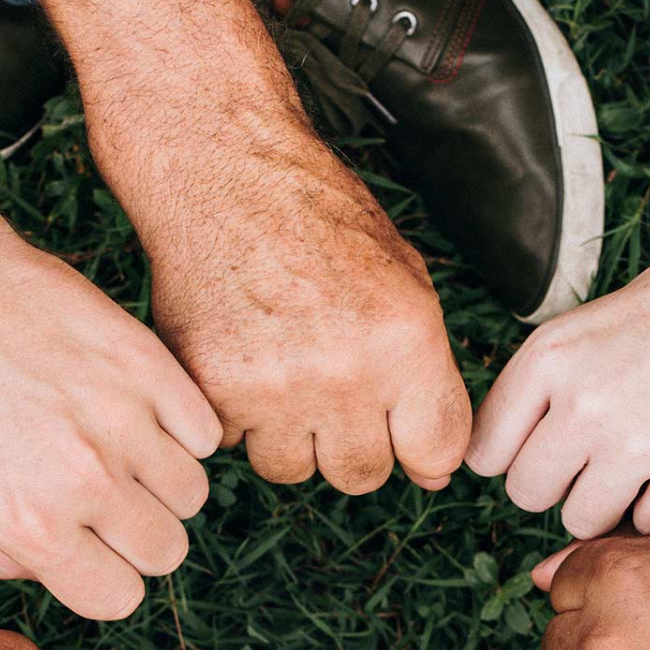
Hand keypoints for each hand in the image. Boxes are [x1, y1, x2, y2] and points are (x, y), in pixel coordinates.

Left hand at [0, 221, 221, 619]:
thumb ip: (6, 550)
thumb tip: (63, 572)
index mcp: (29, 526)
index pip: (120, 599)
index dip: (107, 575)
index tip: (92, 546)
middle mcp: (83, 482)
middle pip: (167, 551)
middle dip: (140, 532)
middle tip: (106, 492)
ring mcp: (123, 421)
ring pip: (192, 493)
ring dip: (163, 478)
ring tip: (117, 441)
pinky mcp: (148, 365)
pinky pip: (203, 431)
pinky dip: (180, 425)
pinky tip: (135, 404)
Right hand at [135, 133, 469, 494]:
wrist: (224, 174)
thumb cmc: (319, 222)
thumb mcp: (405, 284)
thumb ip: (430, 382)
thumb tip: (436, 474)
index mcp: (404, 342)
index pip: (436, 452)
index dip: (419, 449)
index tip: (400, 431)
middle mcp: (344, 374)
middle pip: (360, 475)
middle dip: (350, 445)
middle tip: (331, 390)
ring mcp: (273, 389)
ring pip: (292, 470)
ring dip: (289, 436)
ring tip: (281, 372)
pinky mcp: (212, 391)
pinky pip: (233, 444)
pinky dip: (234, 415)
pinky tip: (240, 359)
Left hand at [468, 239, 649, 538]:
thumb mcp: (578, 330)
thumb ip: (533, 394)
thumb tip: (491, 464)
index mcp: (548, 359)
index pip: (486, 454)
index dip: (512, 456)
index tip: (540, 445)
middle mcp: (586, 401)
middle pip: (527, 494)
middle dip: (555, 483)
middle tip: (593, 453)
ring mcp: (639, 441)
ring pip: (581, 520)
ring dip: (603, 503)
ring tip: (635, 460)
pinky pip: (646, 526)